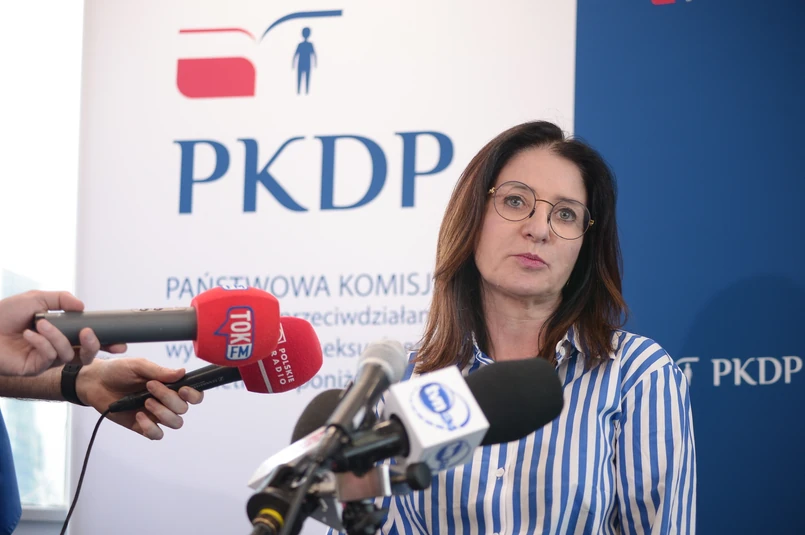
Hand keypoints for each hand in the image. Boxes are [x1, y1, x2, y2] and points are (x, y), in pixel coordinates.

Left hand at [0, 290, 126, 376]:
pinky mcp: (36, 368)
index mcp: (62, 333)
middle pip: (87, 355)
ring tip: (41, 324)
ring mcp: (47, 360)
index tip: (121, 342)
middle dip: (93, 345)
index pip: (88, 340)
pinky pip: (50, 358)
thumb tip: (82, 306)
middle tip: (88, 333)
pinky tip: (30, 333)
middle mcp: (57, 347)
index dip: (107, 342)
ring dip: (57, 338)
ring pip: (70, 355)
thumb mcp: (37, 299)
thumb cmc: (5, 314)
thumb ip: (61, 299)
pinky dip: (42, 343)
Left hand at [76, 358, 203, 439]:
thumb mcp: (138, 366)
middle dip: (169, 399)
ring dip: (162, 413)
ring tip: (144, 402)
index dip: (194, 395)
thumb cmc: (118, 370)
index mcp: (170, 385)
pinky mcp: (142, 426)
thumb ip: (160, 371)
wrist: (95, 382)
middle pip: (184, 409)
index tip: (183, 389)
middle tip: (149, 387)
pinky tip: (138, 416)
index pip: (194, 394)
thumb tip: (182, 372)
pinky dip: (150, 427)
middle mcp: (166, 401)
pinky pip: (157, 434)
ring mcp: (155, 414)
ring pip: (175, 423)